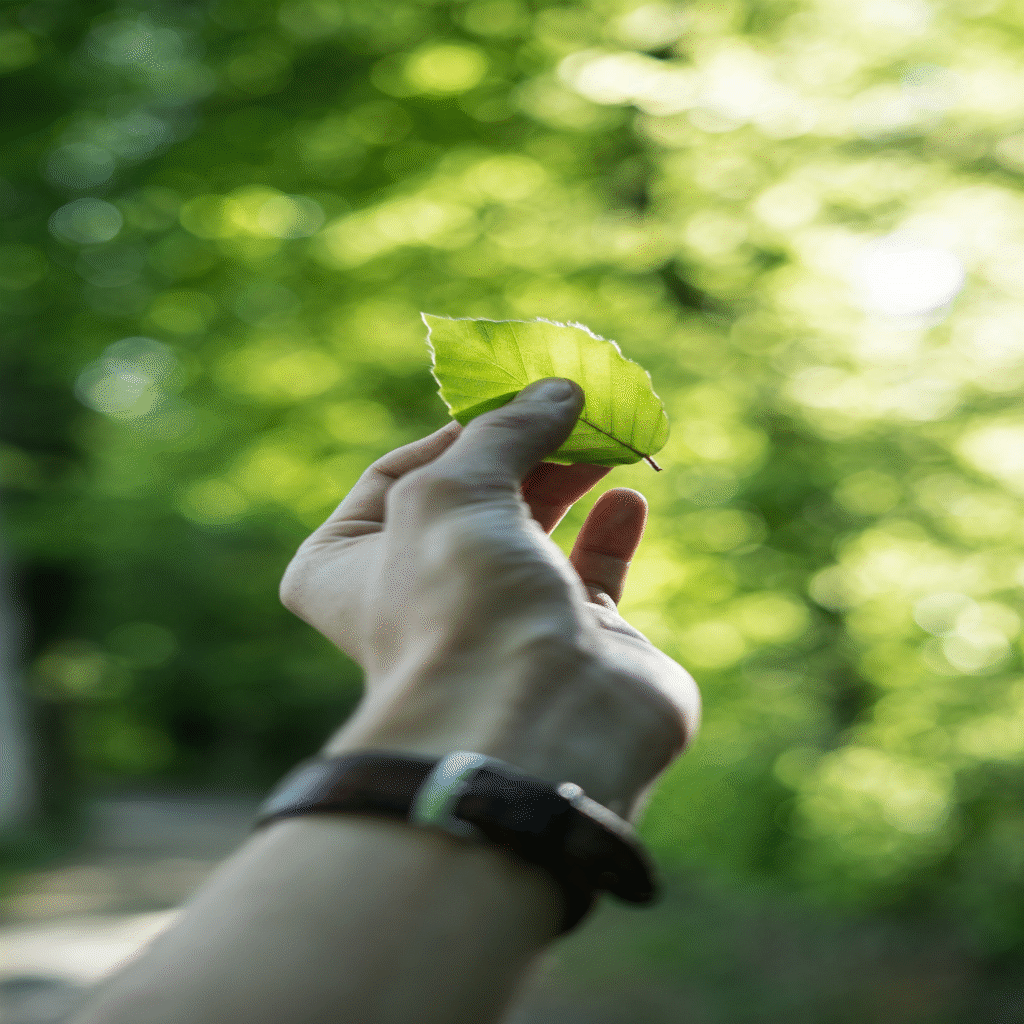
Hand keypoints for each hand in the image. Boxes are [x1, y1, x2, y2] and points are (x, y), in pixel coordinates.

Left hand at [280, 378, 699, 816]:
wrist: (533, 723)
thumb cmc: (458, 599)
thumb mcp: (456, 487)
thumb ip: (506, 429)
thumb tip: (561, 389)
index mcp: (349, 568)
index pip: (394, 477)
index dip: (451, 433)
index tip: (503, 404)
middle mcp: (422, 597)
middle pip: (474, 498)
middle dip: (521, 449)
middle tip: (568, 409)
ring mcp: (502, 623)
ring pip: (535, 532)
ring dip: (568, 479)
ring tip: (604, 438)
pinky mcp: (577, 641)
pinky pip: (594, 573)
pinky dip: (611, 531)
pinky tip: (628, 498)